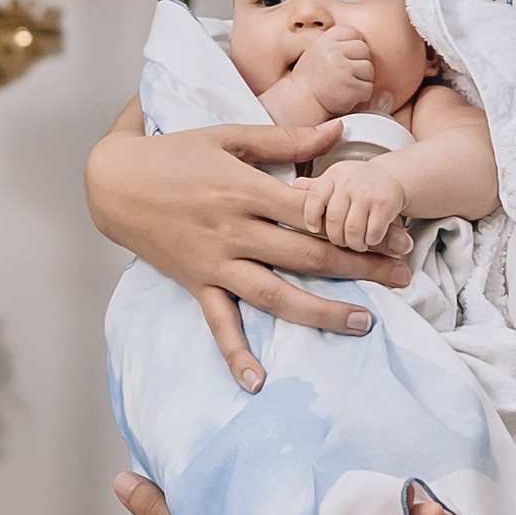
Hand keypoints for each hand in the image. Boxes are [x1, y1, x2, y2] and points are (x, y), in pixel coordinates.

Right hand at [87, 110, 412, 392]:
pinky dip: (235, 354)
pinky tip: (258, 383)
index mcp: (244, 188)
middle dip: (359, 266)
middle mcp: (233, 229)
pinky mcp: (195, 282)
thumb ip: (286, 137)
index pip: (313, 211)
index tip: (396, 234)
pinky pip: (218, 323)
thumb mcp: (228, 135)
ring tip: (362, 323)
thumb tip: (339, 131)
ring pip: (274, 293)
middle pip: (306, 254)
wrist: (111, 181)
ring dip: (319, 311)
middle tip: (404, 278)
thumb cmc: (172, 153)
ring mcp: (214, 261)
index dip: (358, 223)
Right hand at [287, 25, 374, 116]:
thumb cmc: (311, 77)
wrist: (302, 101)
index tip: (345, 57)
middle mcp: (334, 52)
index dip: (353, 45)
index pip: (353, 33)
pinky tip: (348, 94)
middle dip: (359, 61)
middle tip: (346, 73)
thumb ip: (336, 42)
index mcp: (326, 40)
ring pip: (368, 68)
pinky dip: (362, 93)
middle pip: (364, 49)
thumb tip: (360, 38)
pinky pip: (368, 87)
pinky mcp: (351, 87)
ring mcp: (343, 69)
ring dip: (362, 78)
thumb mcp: (317, 50)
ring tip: (346, 84)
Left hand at [293, 157, 410, 250]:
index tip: (313, 228)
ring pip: (352, 229)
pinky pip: (373, 233)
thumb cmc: (359, 182)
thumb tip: (294, 186)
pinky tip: (370, 239)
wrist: (392, 177)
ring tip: (356, 244)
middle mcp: (350, 181)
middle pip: (334, 219)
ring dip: (354, 243)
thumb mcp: (336, 178)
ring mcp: (368, 192)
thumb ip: (316, 185)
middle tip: (340, 241)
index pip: (315, 196)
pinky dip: (370, 241)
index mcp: (334, 175)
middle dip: (336, 237)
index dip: (310, 216)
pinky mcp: (386, 204)